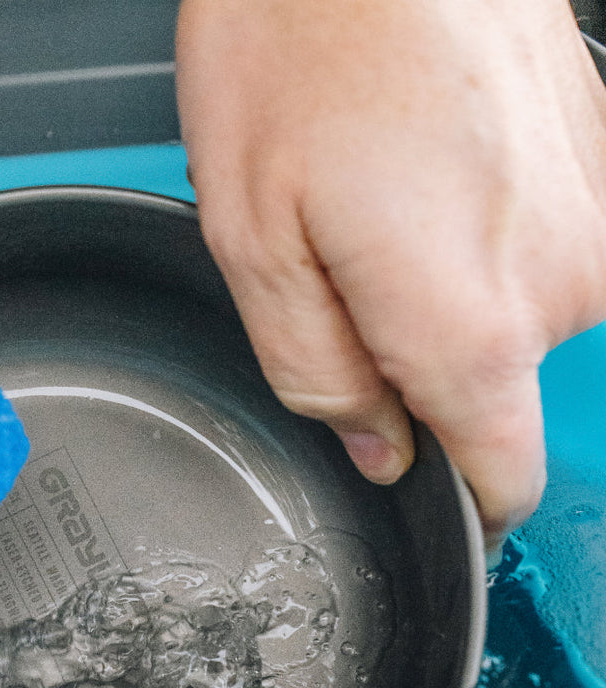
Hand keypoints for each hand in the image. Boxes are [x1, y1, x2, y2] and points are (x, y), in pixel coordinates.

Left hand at [177, 0, 605, 546]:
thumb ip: (319, 379)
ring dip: (438, 285)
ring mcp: (595, 210)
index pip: (501, 478)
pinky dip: (472, 228)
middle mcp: (563, 278)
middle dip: (408, 359)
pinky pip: (532, 241)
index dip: (453, 499)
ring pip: (509, 312)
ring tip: (374, 195)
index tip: (415, 482)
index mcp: (471, 324)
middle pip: (484, 390)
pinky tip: (417, 161)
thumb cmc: (298, 48)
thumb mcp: (256, 249)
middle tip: (337, 265)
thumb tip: (378, 449)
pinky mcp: (599, 157)